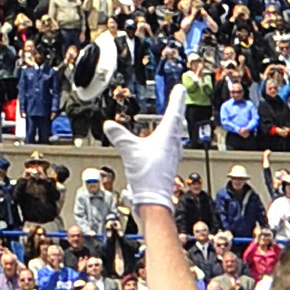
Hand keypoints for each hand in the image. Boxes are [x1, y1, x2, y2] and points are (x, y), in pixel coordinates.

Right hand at [107, 92, 187, 214]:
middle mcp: (173, 145)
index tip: (180, 88)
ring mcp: (171, 156)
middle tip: (178, 101)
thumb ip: (119, 136)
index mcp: (167, 137)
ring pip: (174, 136)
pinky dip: (165, 140)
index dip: (177, 99)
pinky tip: (159, 146)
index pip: (174, 112)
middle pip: (177, 124)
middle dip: (177, 111)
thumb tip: (109, 125)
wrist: (153, 201)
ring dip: (172, 126)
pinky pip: (168, 147)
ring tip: (171, 121)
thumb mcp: (129, 151)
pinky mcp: (167, 166)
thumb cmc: (148, 176)